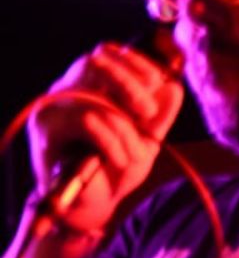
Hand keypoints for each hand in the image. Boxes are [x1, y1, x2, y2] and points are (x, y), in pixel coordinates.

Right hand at [28, 42, 183, 236]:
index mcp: (90, 86)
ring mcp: (53, 107)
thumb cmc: (116, 169)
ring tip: (136, 156)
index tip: (159, 82)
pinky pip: (88, 122)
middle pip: (97, 62)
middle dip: (131, 86)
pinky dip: (113, 143)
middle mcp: (67, 90)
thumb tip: (173, 87)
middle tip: (148, 115)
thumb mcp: (146, 140)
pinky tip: (121, 161)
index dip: (136, 62)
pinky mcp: (46, 130)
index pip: (108, 51)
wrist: (93, 205)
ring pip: (96, 98)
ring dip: (126, 131)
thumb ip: (160, 116)